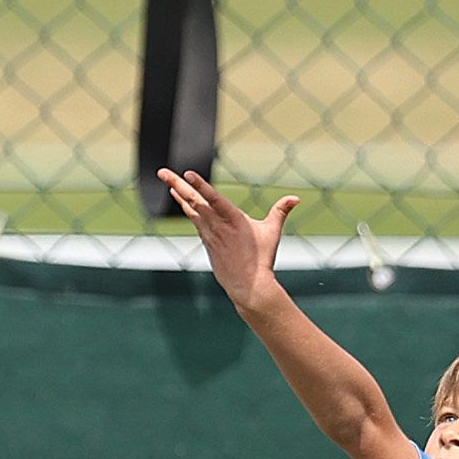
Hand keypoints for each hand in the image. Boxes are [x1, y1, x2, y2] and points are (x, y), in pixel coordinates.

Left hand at [157, 168, 298, 312]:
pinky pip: (194, 220)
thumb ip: (280, 211)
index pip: (214, 199)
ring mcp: (210, 235)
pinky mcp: (207, 242)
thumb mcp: (272, 233)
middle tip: (162, 172)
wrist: (248, 286)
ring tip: (166, 180)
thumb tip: (296, 198)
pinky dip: (186, 207)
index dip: (200, 186)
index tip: (188, 174)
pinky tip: (179, 197)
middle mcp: (218, 226)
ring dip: (178, 193)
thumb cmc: (262, 259)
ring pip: (191, 209)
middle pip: (194, 201)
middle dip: (177, 185)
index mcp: (234, 221)